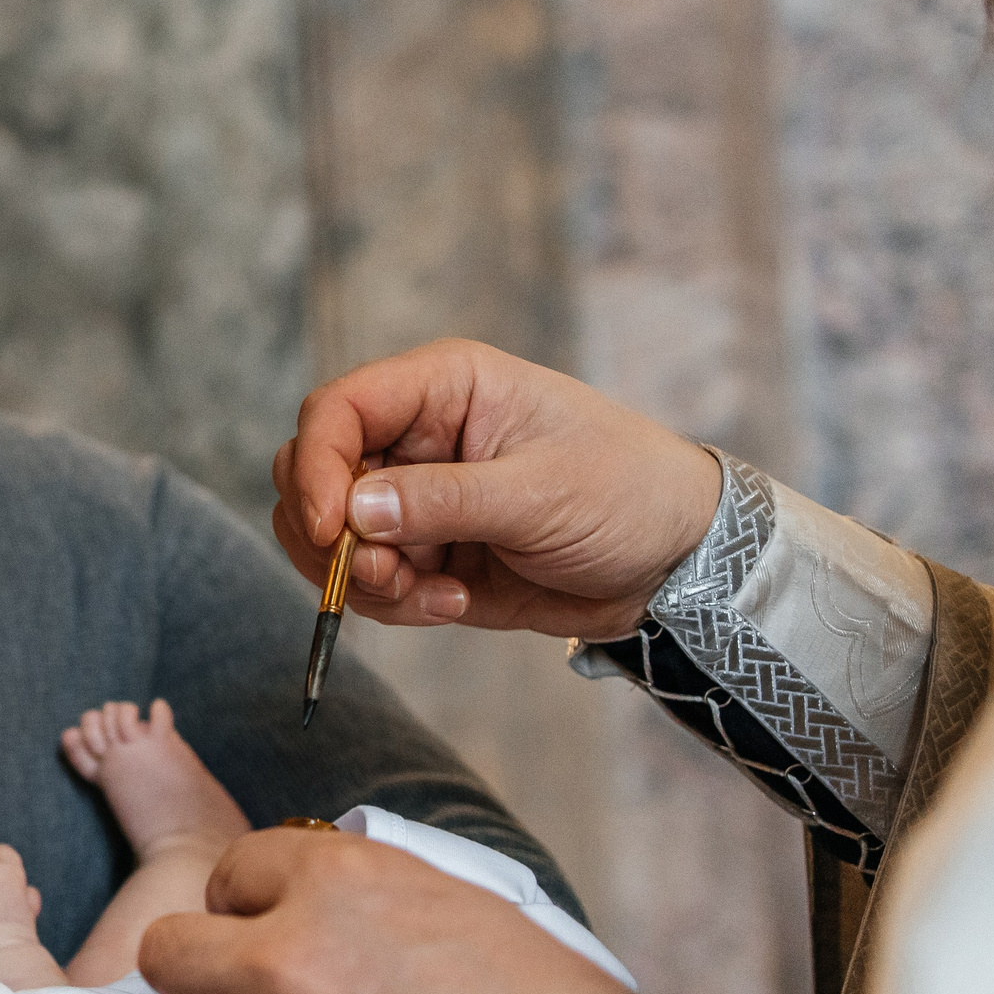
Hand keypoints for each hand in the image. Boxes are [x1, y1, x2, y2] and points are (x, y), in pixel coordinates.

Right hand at [272, 338, 722, 638]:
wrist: (677, 564)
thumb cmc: (628, 494)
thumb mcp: (539, 493)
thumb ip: (442, 502)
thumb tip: (352, 514)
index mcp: (443, 389)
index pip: (338, 411)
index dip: (316, 467)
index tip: (330, 529)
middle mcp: (417, 437)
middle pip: (315, 474)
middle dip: (333, 534)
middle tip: (383, 575)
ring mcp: (417, 498)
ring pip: (332, 537)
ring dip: (366, 579)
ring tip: (432, 595)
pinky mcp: (426, 553)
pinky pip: (370, 581)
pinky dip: (396, 603)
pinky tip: (453, 604)